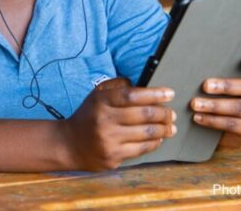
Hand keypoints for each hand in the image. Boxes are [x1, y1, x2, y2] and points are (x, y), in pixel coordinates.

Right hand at [60, 78, 176, 169]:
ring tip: (171, 126)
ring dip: (163, 129)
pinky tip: (159, 138)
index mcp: (101, 101)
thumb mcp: (97, 95)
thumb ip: (117, 86)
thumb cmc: (89, 116)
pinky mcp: (113, 157)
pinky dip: (154, 142)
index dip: (154, 94)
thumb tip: (142, 85)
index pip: (132, 95)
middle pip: (143, 115)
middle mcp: (104, 120)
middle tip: (172, 113)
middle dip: (163, 113)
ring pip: (146, 133)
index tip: (170, 93)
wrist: (69, 144)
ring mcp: (109, 140)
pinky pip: (141, 149)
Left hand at [190, 56, 240, 147]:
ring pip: (239, 108)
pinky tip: (198, 117)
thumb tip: (200, 64)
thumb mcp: (230, 84)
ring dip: (215, 105)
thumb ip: (224, 73)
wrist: (230, 128)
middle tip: (206, 85)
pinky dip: (212, 120)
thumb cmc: (227, 96)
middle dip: (227, 86)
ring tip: (196, 104)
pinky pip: (232, 125)